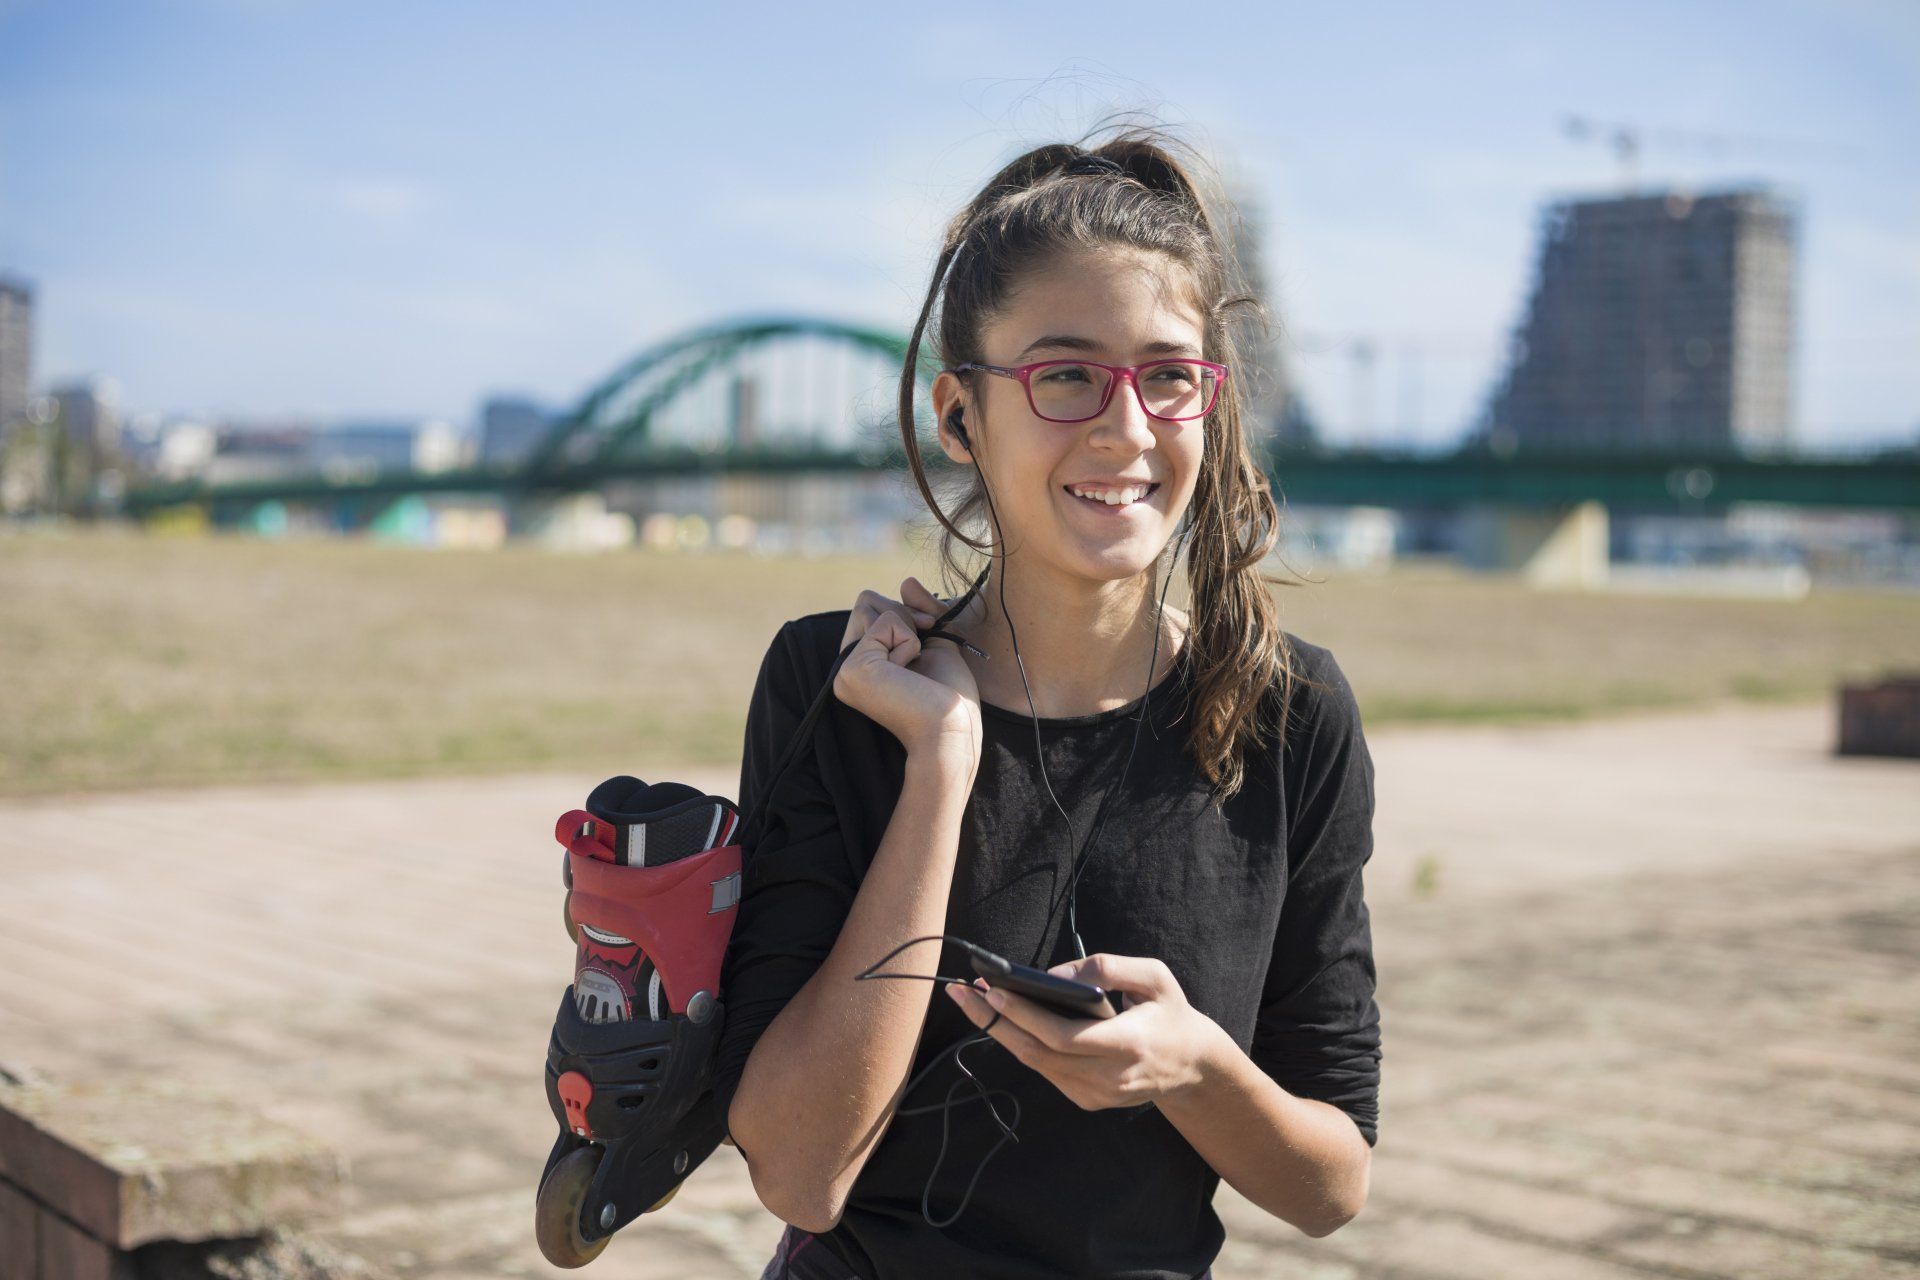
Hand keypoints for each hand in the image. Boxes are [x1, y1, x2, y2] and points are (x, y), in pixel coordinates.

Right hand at [832, 577, 981, 760]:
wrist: (952, 729)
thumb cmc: (949, 696)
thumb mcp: (936, 643)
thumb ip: (919, 612)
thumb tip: (905, 582)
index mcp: (861, 663)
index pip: (870, 608)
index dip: (904, 613)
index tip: (928, 633)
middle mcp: (846, 666)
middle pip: (865, 601)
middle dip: (904, 616)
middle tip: (922, 650)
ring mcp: (844, 669)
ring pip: (868, 604)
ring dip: (905, 628)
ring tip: (913, 665)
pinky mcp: (852, 669)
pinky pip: (884, 621)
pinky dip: (908, 640)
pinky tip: (909, 672)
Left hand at [945, 953, 1223, 1110]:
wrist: (1191, 1066)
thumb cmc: (1169, 1013)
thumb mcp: (1155, 977)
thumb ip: (1108, 968)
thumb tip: (1052, 975)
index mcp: (1129, 1045)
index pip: (1063, 1036)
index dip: (1025, 1015)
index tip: (993, 989)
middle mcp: (1109, 1078)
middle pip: (1038, 1053)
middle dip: (995, 1020)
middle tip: (963, 991)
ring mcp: (1097, 1096)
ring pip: (1036, 1065)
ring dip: (1002, 1031)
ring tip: (976, 999)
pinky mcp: (1088, 1101)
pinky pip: (1046, 1071)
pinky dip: (1023, 1044)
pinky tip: (1006, 1020)